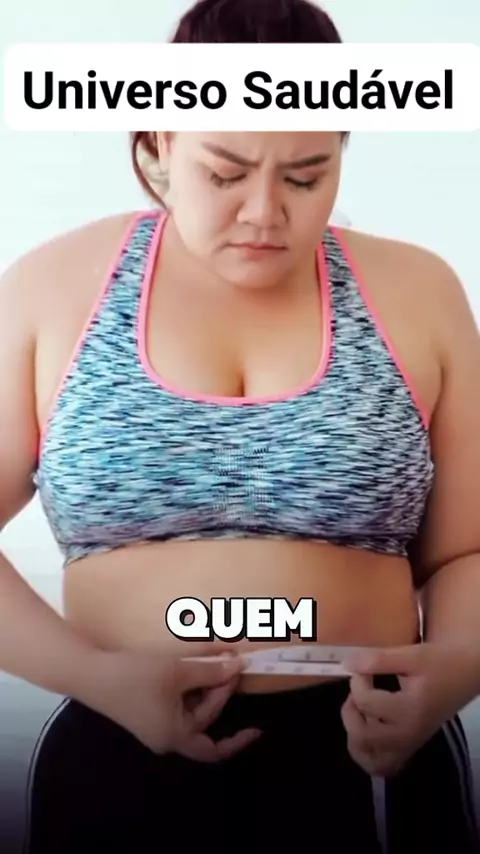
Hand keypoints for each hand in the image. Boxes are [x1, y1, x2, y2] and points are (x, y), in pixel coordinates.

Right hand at [88, 645, 261, 761]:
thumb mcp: (178, 671)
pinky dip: (190, 685)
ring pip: (191, 710)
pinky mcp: (146, 707)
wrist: (90, 672)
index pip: (213, 742)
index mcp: (175, 736)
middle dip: (219, 695)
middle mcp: (166, 736)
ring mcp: (155, 723)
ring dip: (205, 687)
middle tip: (231, 667)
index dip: (236, 733)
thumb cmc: (135, 677)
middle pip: (204, 723)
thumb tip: (238, 665)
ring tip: (216, 661)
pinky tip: (195, 664)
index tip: (257, 726)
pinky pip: (177, 701)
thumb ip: (210, 670)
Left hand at [340, 642, 477, 776]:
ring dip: (355, 737)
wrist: (465, 675)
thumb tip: (347, 664)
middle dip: (350, 711)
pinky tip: (368, 730)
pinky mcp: (410, 748)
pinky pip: (382, 766)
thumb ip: (378, 659)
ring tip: (359, 712)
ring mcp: (409, 745)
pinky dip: (368, 754)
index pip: (366, 702)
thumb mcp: (411, 655)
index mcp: (410, 710)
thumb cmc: (440, 663)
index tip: (364, 668)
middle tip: (357, 691)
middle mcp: (408, 734)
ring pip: (370, 760)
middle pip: (363, 737)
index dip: (356, 680)